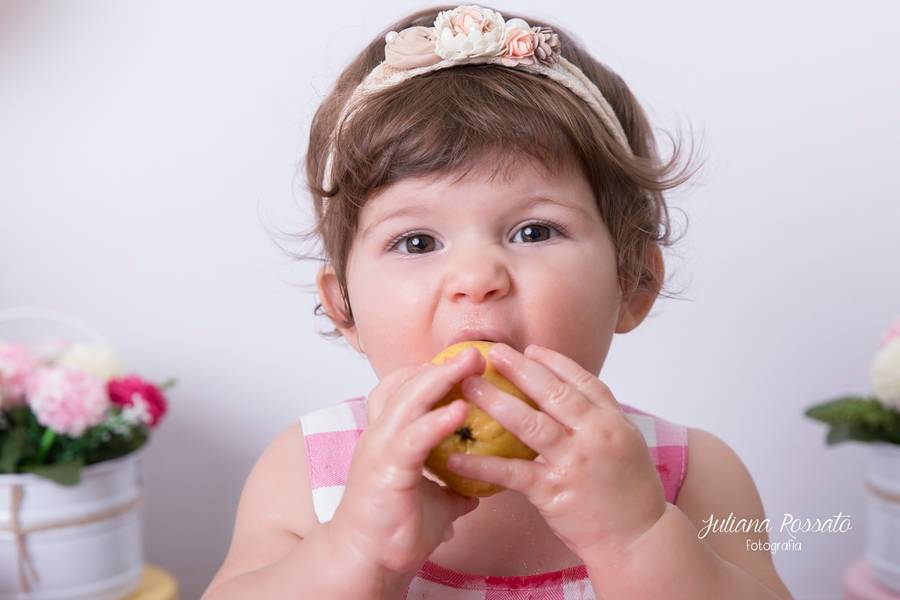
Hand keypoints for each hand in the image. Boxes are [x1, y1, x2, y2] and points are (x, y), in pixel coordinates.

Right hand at [328, 348, 484, 577]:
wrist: (367, 562)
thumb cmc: (395, 530)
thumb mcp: (434, 499)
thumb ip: (453, 483)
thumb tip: (481, 482)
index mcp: (387, 436)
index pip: (401, 388)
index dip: (428, 371)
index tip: (461, 361)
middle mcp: (379, 434)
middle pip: (406, 384)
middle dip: (441, 364)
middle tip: (474, 351)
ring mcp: (379, 449)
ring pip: (407, 400)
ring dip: (440, 378)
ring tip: (471, 363)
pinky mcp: (385, 469)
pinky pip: (413, 438)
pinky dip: (437, 421)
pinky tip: (460, 411)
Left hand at [447, 343, 667, 560]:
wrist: (639, 540)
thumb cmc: (630, 493)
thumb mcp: (625, 444)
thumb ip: (597, 417)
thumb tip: (568, 391)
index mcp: (613, 421)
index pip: (582, 380)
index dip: (554, 362)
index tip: (530, 349)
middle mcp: (595, 435)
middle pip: (553, 393)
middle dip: (520, 369)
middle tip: (493, 353)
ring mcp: (574, 462)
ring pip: (530, 423)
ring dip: (496, 401)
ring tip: (469, 386)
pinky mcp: (554, 491)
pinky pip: (511, 472)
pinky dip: (482, 463)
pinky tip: (456, 456)